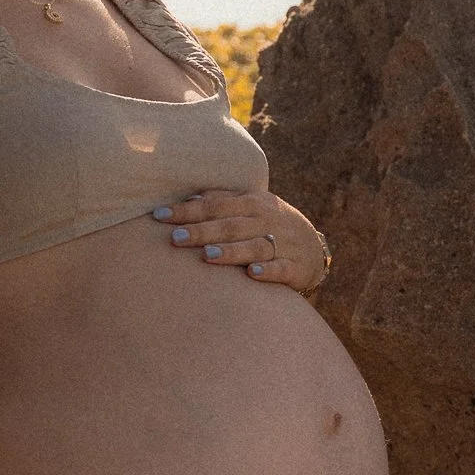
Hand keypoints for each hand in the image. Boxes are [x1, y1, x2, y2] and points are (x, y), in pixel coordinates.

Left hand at [153, 189, 329, 291]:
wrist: (314, 247)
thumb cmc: (269, 225)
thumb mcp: (251, 207)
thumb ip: (222, 201)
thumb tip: (188, 199)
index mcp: (253, 203)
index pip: (216, 204)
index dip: (188, 210)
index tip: (160, 216)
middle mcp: (267, 221)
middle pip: (231, 225)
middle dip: (203, 231)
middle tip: (176, 238)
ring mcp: (283, 244)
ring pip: (255, 247)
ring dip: (231, 251)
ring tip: (207, 255)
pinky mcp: (295, 267)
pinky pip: (281, 269)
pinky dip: (267, 271)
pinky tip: (251, 274)